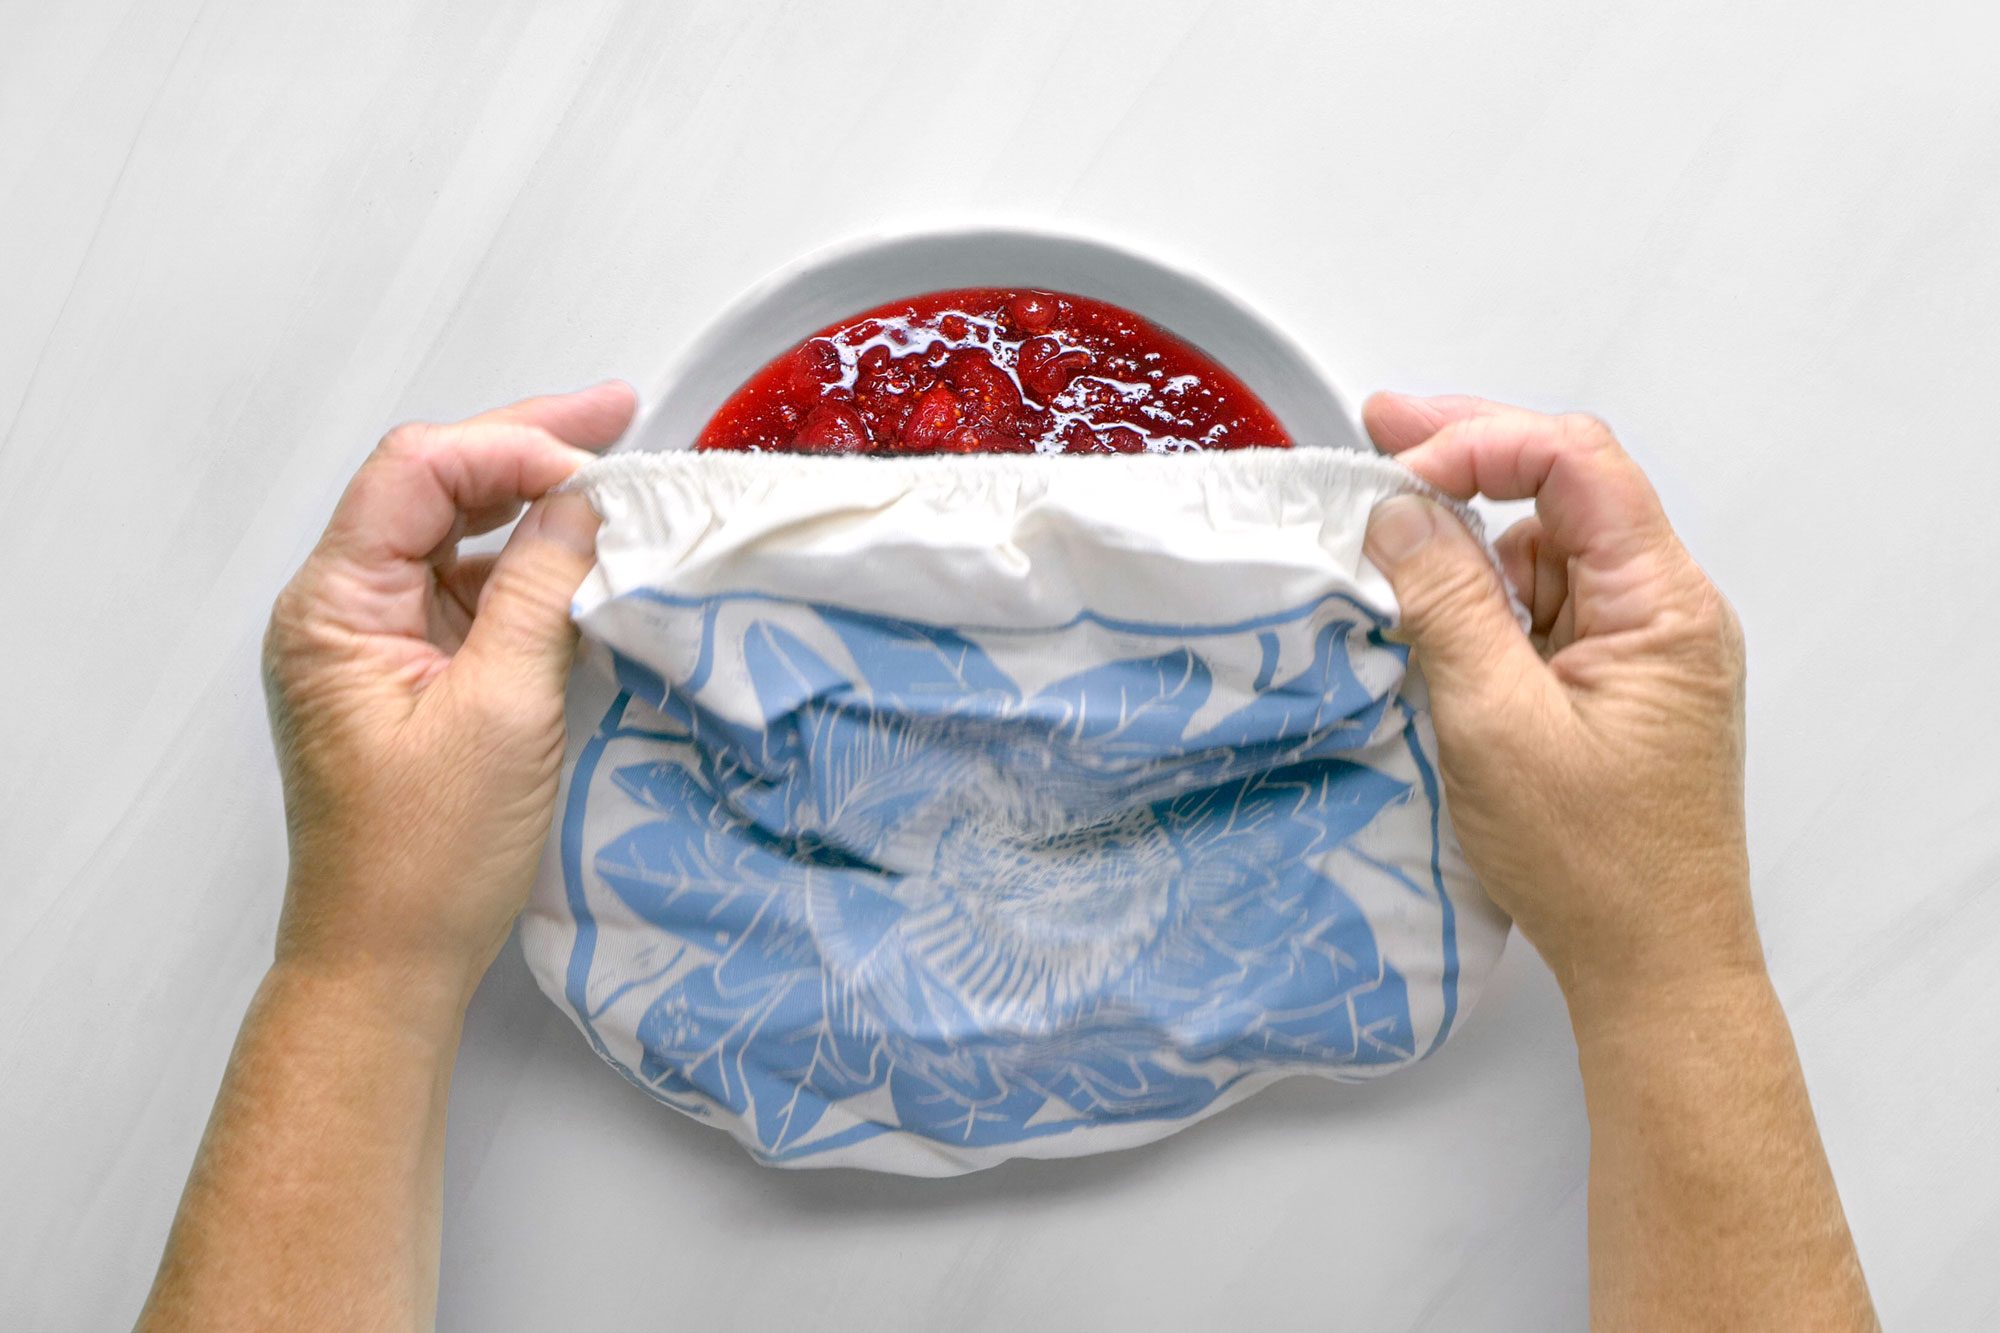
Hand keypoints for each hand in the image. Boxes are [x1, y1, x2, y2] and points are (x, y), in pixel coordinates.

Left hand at [262, 382, 635, 1008]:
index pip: (416, 473)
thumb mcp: (503, 710)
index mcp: (334, 609)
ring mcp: (377, 642)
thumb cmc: (429, 858)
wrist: (388, 963)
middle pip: (432, 487)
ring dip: (532, 503)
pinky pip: (469, 590)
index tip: (595, 469)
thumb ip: (538, 592)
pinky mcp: (413, 676)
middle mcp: (343, 611)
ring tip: (614, 474)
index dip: (508, 449)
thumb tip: (582, 505)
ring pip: (454, 534)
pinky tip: (585, 556)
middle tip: (617, 418)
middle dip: (526, 448)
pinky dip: (529, 565)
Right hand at [1361, 394, 1759, 1014]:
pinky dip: (1480, 608)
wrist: (1652, 966)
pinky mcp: (1610, 684)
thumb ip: (1446, 603)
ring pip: (1542, 552)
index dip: (1482, 443)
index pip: (1577, 462)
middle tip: (1378, 434)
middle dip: (1467, 461)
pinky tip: (1429, 634)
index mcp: (1663, 605)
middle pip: (1564, 490)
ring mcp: (1638, 647)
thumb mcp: (1495, 722)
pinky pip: (1539, 611)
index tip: (1398, 469)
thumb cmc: (1597, 866)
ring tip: (1390, 578)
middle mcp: (1663, 610)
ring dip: (1466, 551)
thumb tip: (1400, 512)